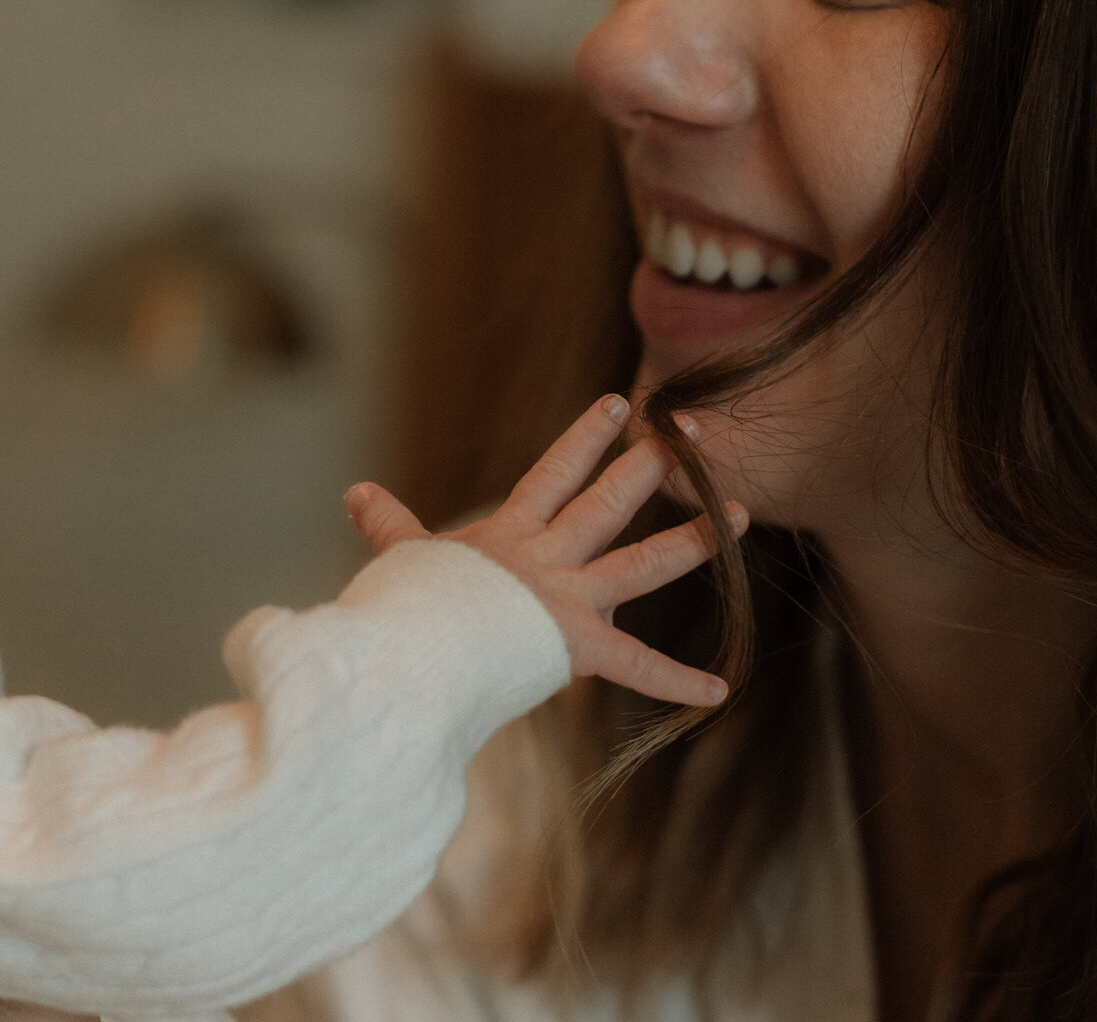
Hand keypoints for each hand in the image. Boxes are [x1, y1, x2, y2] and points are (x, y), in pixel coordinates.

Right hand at [346, 394, 745, 707]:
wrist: (413, 652)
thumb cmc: (406, 609)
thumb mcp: (404, 559)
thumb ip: (391, 525)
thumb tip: (355, 490)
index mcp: (510, 535)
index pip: (555, 473)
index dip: (586, 437)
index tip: (616, 404)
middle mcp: (548, 558)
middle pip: (609, 502)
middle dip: (651, 465)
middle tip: (692, 432)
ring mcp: (568, 600)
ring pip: (644, 563)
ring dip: (695, 538)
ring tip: (742, 513)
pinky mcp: (578, 647)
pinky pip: (637, 667)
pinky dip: (676, 682)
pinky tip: (719, 690)